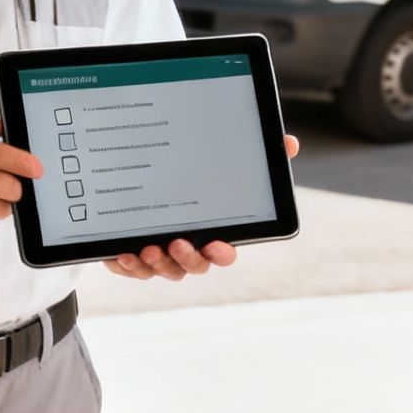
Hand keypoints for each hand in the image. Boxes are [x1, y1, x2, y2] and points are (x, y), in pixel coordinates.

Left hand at [102, 133, 298, 280]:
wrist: (139, 184)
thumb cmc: (192, 178)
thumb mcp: (221, 162)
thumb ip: (258, 156)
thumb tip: (290, 143)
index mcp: (210, 232)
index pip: (223, 252)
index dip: (223, 253)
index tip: (219, 244)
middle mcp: (188, 247)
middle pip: (194, 265)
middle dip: (187, 258)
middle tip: (176, 243)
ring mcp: (160, 254)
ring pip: (163, 269)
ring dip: (157, 264)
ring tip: (147, 247)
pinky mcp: (134, 257)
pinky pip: (133, 270)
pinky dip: (129, 266)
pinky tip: (123, 253)